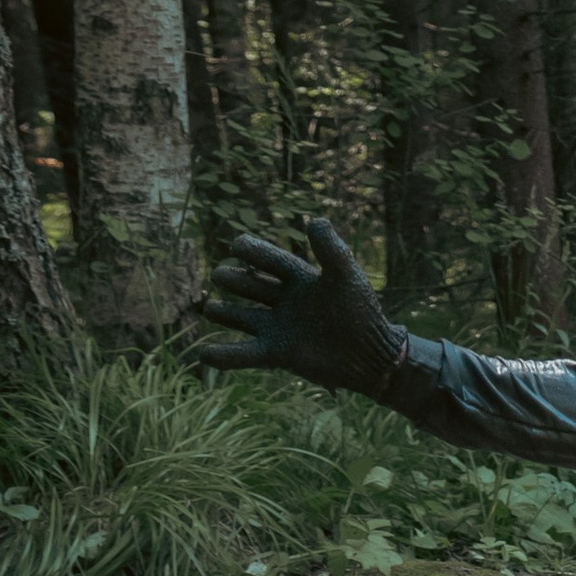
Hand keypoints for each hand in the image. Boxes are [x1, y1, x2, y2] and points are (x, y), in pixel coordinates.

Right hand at [198, 219, 403, 393]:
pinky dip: (226, 355)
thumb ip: (331, 250)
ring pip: (245, 318)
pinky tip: (203, 354)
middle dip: (237, 281)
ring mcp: (281, 328)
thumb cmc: (362, 312)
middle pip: (254, 288)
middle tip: (218, 274)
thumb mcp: (346, 276)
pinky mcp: (279, 353)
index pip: (273, 262)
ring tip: (208, 308)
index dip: (255, 253)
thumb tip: (316, 221)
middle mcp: (288, 302)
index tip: (237, 244)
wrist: (372, 354)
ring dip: (226, 314)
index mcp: (303, 280)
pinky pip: (246, 353)